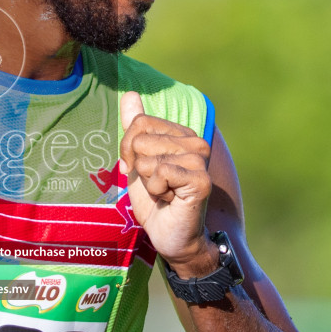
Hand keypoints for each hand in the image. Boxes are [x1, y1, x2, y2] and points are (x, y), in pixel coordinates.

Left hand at [119, 91, 216, 276]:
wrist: (172, 237)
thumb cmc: (155, 201)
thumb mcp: (137, 161)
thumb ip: (134, 128)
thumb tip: (130, 94)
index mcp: (181, 134)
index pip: (139, 122)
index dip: (130, 151)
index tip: (144, 171)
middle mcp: (195, 142)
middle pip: (140, 138)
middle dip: (138, 168)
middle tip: (157, 185)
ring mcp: (200, 160)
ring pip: (147, 158)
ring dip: (149, 182)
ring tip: (165, 193)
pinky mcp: (201, 179)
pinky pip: (160, 173)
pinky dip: (157, 191)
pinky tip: (171, 200)